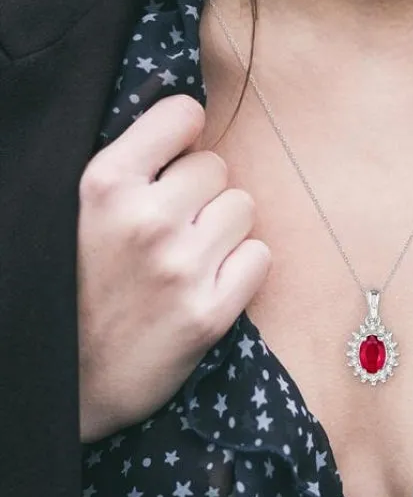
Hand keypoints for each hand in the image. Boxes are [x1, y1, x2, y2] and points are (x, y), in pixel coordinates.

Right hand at [77, 95, 270, 442]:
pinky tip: (212, 282)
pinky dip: (242, 266)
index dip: (185, 131)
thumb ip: (127, 169)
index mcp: (104, 184)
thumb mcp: (76, 213)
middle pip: (217, 166)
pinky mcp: (211, 312)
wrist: (69, 382)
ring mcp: (181, 267)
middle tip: (177, 224)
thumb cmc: (75, 289)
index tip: (178, 152)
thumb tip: (185, 122)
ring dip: (225, 227)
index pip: (181, 115)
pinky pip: (259, 255)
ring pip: (244, 207)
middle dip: (202, 191)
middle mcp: (145, 219)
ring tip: (191, 255)